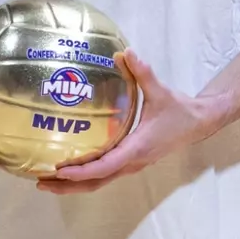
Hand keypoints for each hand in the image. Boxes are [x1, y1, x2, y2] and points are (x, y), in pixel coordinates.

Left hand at [39, 49, 228, 193]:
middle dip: (68, 185)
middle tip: (41, 181)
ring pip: (99, 182)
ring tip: (46, 180)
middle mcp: (132, 162)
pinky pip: (104, 174)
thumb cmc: (179, 110)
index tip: (60, 170)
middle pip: (97, 182)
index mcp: (137, 148)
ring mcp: (131, 165)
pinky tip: (67, 170)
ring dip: (73, 184)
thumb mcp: (161, 91)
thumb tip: (126, 53)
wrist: (198, 124)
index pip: (106, 166)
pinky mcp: (130, 162)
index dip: (82, 170)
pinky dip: (84, 176)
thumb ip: (143, 73)